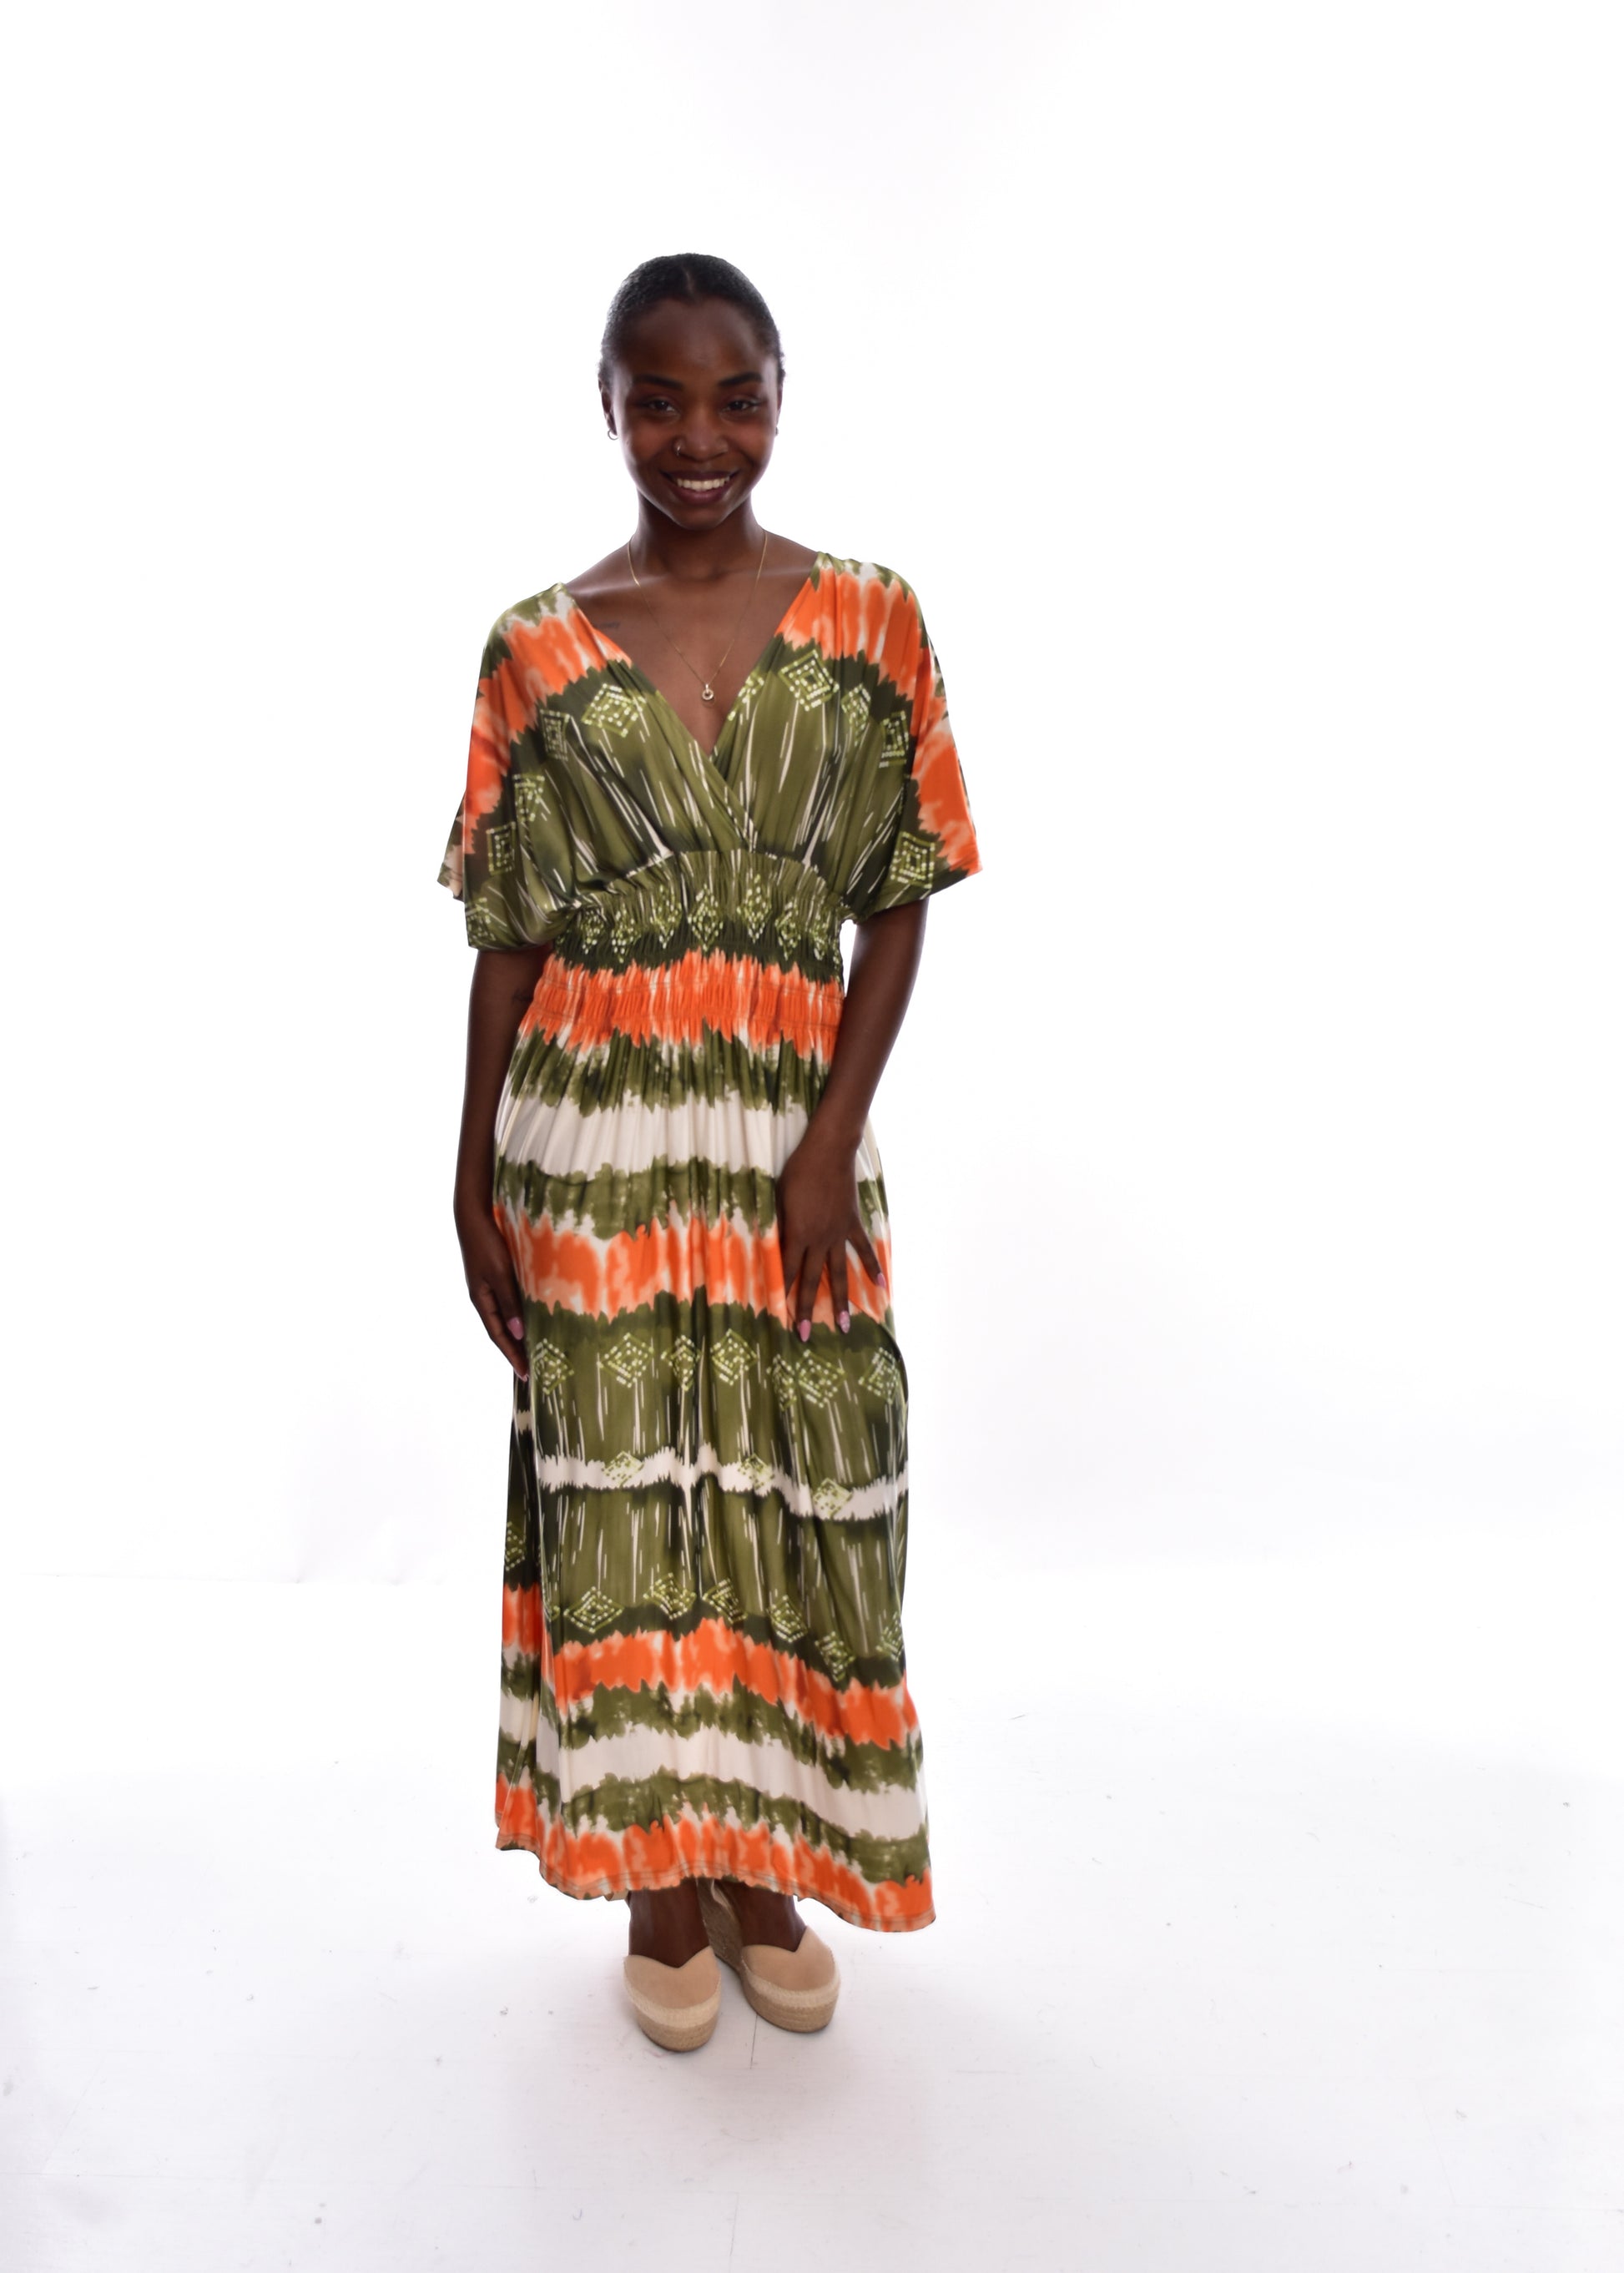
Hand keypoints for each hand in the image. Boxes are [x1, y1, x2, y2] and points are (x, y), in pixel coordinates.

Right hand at [455, 1198, 528, 1378]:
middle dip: (513, 1351)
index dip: (512, 1355)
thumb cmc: (488, 1244)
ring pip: (503, 1319)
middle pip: (499, 1332)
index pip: (498, 1336)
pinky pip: (506, 1305)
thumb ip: (509, 1302)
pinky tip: (527, 1320)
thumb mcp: (500, 1274)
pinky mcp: (493, 1279)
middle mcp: (483, 1299)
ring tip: (530, 1351)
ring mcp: (486, 1289)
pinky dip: (516, 1318)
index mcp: (482, 1301)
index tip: (525, 1374)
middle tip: (530, 1370)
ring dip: (515, 1336)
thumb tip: (518, 1333)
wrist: (474, 1218)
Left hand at [775, 1120, 885, 1341]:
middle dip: (808, 1309)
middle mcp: (819, 1240)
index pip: (788, 1271)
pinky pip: (863, 1250)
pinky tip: (880, 1287)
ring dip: (842, 1302)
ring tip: (845, 1327)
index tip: (779, 1317)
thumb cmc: (796, 1172)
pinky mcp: (852, 1223)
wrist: (827, 1152)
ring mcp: (838, 1234)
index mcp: (797, 1234)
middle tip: (806, 1335)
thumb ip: (779, 1226)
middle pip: (813, 1281)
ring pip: (840, 1274)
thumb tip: (774, 1247)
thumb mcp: (778, 1199)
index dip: (783, 1295)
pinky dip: (872, 1267)